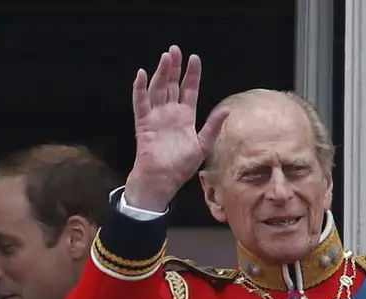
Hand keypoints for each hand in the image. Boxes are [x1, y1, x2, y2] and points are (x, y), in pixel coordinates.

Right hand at [124, 45, 229, 211]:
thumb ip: (213, 127)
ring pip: (157, 89)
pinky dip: (139, 89)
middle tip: (175, 50)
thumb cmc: (181, 167)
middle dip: (174, 67)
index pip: (189, 90)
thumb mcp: (203, 145)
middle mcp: (170, 113)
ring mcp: (156, 117)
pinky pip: (140, 103)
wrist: (161, 180)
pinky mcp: (144, 123)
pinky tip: (141, 75)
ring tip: (165, 57)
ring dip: (160, 73)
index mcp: (185, 117)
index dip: (191, 74)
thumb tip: (227, 109)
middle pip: (172, 85)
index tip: (194, 59)